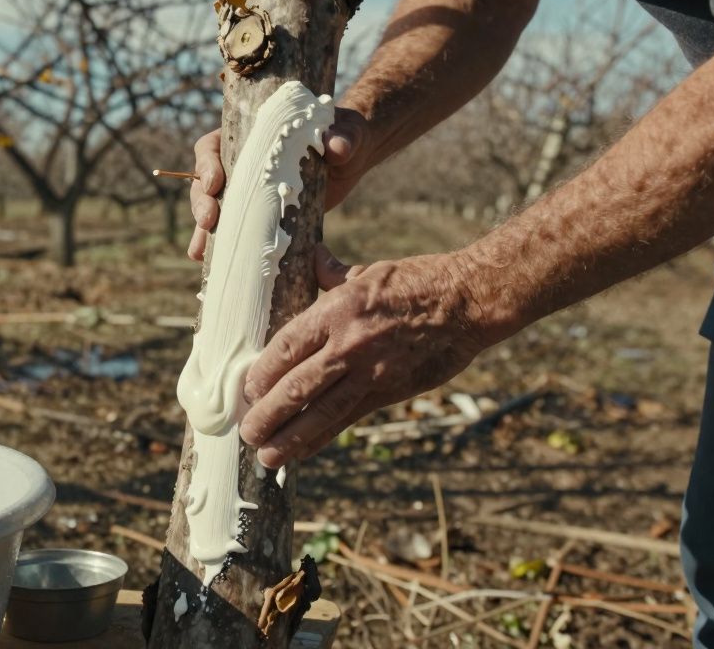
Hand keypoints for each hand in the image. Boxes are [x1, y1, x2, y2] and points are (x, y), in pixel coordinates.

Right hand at [186, 109, 372, 260]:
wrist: (350, 159)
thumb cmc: (343, 136)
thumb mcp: (346, 133)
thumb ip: (342, 137)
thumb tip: (337, 148)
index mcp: (249, 137)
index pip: (212, 147)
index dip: (206, 165)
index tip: (214, 183)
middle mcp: (239, 165)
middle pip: (205, 183)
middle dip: (202, 202)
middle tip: (209, 220)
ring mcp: (245, 193)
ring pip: (212, 211)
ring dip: (203, 231)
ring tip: (200, 252)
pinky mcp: (257, 216)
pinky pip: (232, 232)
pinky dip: (219, 247)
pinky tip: (210, 263)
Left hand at [239, 245, 487, 467]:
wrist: (467, 302)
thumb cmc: (416, 281)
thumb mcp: (367, 272)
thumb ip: (333, 274)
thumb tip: (314, 258)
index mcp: (337, 310)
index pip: (287, 347)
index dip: (262, 373)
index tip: (246, 390)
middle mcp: (349, 344)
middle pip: (297, 385)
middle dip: (267, 413)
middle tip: (247, 432)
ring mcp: (370, 371)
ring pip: (321, 411)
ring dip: (290, 436)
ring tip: (265, 456)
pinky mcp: (390, 390)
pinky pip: (348, 418)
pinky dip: (323, 437)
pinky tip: (303, 452)